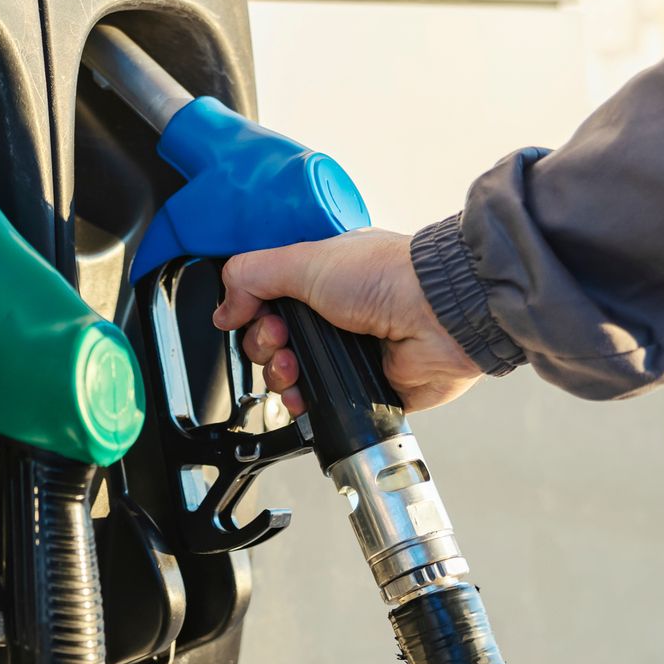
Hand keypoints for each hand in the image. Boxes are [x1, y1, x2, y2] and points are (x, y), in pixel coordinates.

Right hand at [212, 230, 482, 413]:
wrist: (440, 316)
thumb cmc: (390, 277)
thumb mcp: (306, 260)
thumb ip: (253, 275)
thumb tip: (223, 306)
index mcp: (322, 277)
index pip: (267, 299)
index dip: (251, 310)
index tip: (248, 314)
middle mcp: (335, 314)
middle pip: (272, 340)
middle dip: (264, 344)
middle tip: (278, 338)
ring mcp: (349, 352)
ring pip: (292, 374)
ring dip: (280, 374)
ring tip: (292, 366)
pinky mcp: (364, 386)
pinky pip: (321, 403)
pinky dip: (304, 403)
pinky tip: (302, 394)